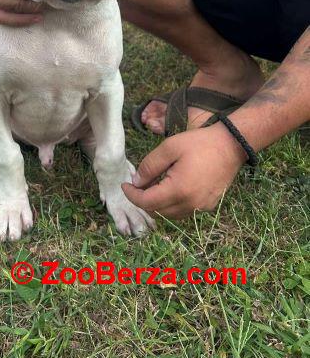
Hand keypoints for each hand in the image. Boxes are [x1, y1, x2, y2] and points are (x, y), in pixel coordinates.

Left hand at [122, 123, 246, 218]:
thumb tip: (136, 182)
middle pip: (157, 211)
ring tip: (154, 185)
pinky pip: (184, 211)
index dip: (132, 195)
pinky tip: (170, 188)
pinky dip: (172, 204)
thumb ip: (149, 166)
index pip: (147, 202)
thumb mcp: (169, 148)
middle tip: (139, 183)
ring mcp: (201, 207)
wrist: (231, 145)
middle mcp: (190, 204)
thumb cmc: (199, 143)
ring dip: (158, 203)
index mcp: (178, 190)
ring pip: (170, 214)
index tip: (125, 185)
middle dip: (144, 200)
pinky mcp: (208, 205)